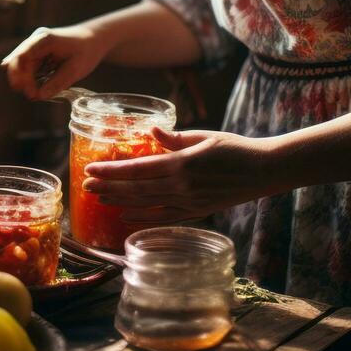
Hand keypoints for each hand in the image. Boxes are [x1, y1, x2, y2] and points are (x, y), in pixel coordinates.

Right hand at [1, 23, 108, 99]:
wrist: (93, 39)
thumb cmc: (86, 51)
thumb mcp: (75, 70)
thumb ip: (57, 83)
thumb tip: (38, 96)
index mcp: (44, 40)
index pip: (22, 55)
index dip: (20, 74)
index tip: (29, 91)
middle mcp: (34, 42)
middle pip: (18, 62)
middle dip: (21, 81)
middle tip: (32, 96)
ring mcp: (34, 48)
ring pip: (21, 67)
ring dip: (25, 82)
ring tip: (36, 95)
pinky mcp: (36, 55)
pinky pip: (28, 69)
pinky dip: (31, 80)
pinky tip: (38, 88)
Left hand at [81, 127, 282, 222]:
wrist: (265, 171)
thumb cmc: (235, 148)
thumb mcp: (204, 136)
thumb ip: (174, 138)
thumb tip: (149, 132)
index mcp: (182, 164)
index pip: (137, 169)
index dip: (111, 171)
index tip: (91, 169)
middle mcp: (182, 186)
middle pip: (136, 189)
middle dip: (108, 187)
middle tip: (85, 185)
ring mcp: (189, 202)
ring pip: (146, 204)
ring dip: (120, 201)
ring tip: (98, 198)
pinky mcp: (197, 212)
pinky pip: (164, 217)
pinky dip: (142, 218)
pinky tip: (125, 216)